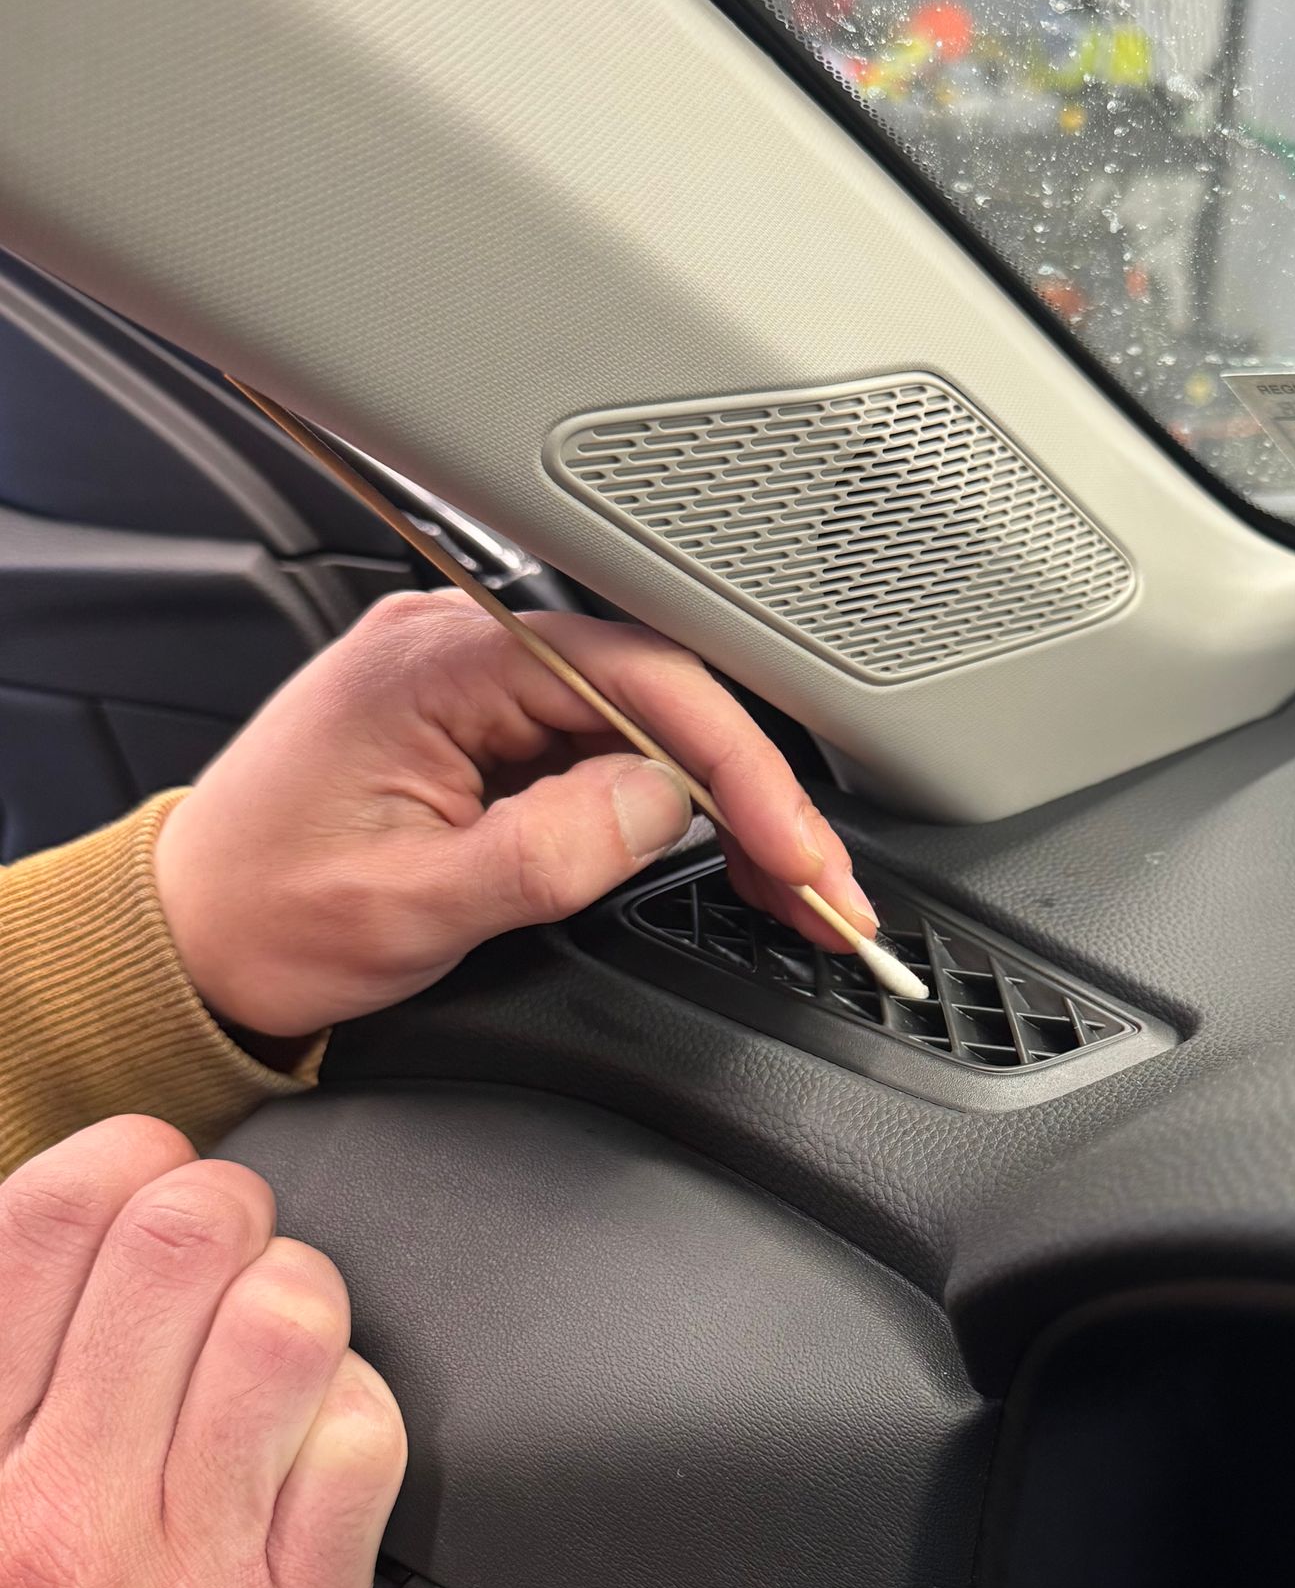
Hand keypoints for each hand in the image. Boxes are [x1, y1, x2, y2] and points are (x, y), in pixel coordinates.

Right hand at [0, 1115, 404, 1587]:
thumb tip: (32, 1256)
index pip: (37, 1228)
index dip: (110, 1159)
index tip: (129, 1170)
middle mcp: (58, 1519)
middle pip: (182, 1240)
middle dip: (216, 1204)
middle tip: (212, 1240)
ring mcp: (186, 1580)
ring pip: (291, 1320)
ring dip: (293, 1293)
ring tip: (266, 1331)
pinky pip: (365, 1442)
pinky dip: (353, 1408)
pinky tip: (311, 1438)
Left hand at [154, 589, 877, 1038]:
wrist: (179, 940)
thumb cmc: (259, 917)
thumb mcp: (410, 904)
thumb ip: (549, 850)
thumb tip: (666, 807)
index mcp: (437, 660)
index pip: (637, 679)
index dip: (738, 768)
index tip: (796, 852)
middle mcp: (464, 647)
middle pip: (662, 695)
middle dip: (757, 794)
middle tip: (822, 888)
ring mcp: (480, 685)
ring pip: (649, 727)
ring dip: (729, 809)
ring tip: (792, 889)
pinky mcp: (490, 729)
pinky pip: (610, 752)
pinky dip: (677, 811)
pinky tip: (726, 861)